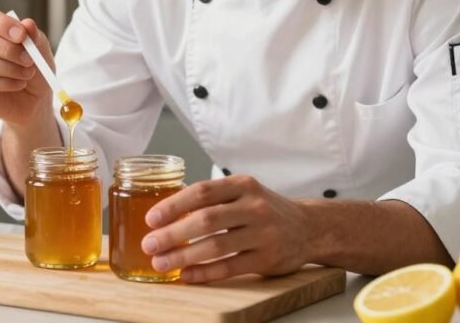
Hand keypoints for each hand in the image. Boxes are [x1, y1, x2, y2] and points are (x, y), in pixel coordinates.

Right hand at [0, 6, 53, 126]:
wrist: (35, 98)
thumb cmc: (33, 67)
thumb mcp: (40, 49)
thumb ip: (34, 36)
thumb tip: (27, 24)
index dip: (1, 23)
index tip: (21, 36)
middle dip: (8, 49)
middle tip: (29, 60)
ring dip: (9, 68)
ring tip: (27, 74)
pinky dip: (6, 83)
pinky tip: (19, 84)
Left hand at [140, 175, 313, 282]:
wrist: (309, 227)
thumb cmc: (265, 209)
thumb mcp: (242, 192)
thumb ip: (211, 198)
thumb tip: (166, 208)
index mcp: (242, 185)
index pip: (202, 192)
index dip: (173, 205)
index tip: (151, 219)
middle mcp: (254, 207)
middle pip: (206, 219)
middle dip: (173, 233)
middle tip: (149, 244)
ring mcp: (263, 233)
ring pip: (216, 246)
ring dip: (184, 255)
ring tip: (161, 262)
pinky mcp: (268, 259)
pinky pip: (230, 267)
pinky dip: (205, 272)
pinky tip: (187, 275)